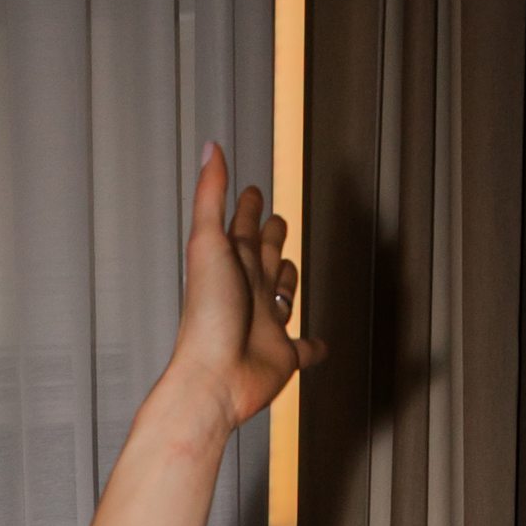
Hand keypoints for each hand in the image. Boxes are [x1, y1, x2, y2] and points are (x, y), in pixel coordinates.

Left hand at [167, 141, 325, 433]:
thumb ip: (210, 196)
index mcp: (232, 265)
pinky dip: (312, 347)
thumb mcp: (207, 244)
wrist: (213, 378)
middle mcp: (249, 292)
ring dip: (287, 283)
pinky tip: (318, 346)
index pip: (243, 228)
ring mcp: (266, 325)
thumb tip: (211, 147)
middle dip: (271, 237)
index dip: (247, 207)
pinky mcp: (283, 356)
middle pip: (265, 257)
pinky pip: (303, 349)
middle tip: (276, 221)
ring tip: (288, 272)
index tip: (250, 190)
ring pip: (282, 297)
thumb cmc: (207, 315)